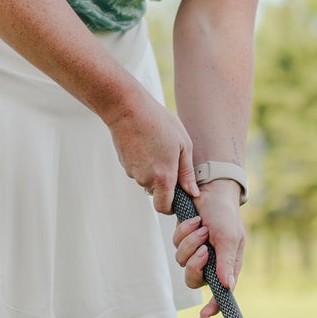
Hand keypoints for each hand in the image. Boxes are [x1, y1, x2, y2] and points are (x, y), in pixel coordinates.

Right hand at [106, 86, 196, 212]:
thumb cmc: (159, 123)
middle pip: (156, 192)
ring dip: (154, 170)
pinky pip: (137, 170)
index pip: (164, 208)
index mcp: (163, 178)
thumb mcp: (184, 144)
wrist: (128, 109)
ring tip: (158, 146)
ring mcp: (132, 172)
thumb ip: (188, 172)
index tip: (178, 194)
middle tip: (171, 160)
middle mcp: (145, 179)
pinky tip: (147, 143)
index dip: (172, 206)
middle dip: (164, 183)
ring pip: (146, 180)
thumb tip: (192, 192)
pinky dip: (143, 162)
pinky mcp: (124, 164)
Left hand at [172, 180, 245, 317]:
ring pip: (182, 261)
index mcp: (226, 266)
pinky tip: (194, 220)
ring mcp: (196, 252)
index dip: (213, 306)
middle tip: (203, 250)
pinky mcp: (183, 240)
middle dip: (195, 266)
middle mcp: (211, 262)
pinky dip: (184, 232)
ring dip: (190, 243)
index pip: (221, 293)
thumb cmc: (225, 214)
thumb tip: (227, 287)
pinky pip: (176, 245)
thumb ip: (226, 262)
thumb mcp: (228, 238)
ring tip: (201, 226)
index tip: (204, 313)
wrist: (211, 190)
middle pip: (193, 280)